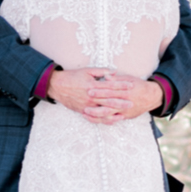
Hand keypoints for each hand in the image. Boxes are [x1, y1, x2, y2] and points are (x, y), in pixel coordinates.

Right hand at [48, 68, 163, 122]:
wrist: (57, 86)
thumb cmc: (73, 76)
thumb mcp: (87, 71)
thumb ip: (101, 71)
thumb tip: (114, 72)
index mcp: (93, 85)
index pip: (111, 85)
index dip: (122, 85)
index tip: (131, 85)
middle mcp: (91, 96)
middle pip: (109, 99)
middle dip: (122, 101)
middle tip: (132, 102)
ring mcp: (87, 105)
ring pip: (103, 111)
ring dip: (114, 113)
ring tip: (125, 114)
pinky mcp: (83, 111)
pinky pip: (95, 117)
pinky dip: (104, 119)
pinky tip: (112, 120)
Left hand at [84, 73, 164, 123]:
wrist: (152, 97)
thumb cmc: (139, 86)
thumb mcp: (129, 79)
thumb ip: (116, 78)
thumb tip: (106, 75)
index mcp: (126, 91)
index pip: (111, 91)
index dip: (100, 91)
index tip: (90, 89)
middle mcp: (125, 102)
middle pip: (109, 102)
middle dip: (96, 102)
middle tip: (85, 101)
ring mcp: (125, 111)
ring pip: (109, 114)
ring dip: (97, 114)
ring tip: (86, 112)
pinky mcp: (125, 117)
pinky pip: (112, 120)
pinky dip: (103, 120)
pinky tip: (94, 119)